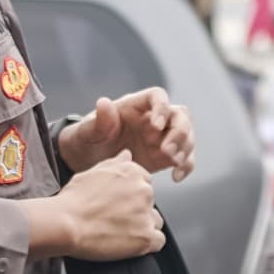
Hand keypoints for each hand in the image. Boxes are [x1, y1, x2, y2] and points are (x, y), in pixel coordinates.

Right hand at [54, 153, 163, 261]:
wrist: (64, 224)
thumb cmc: (72, 201)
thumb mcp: (92, 172)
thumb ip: (115, 163)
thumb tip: (127, 154)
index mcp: (133, 173)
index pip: (145, 183)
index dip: (131, 196)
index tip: (119, 204)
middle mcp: (144, 190)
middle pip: (150, 202)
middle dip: (137, 210)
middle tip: (115, 219)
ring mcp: (146, 214)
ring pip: (155, 221)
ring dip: (143, 227)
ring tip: (119, 232)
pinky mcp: (145, 237)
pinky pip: (158, 241)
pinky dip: (146, 244)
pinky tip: (129, 244)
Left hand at [61, 88, 195, 181]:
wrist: (88, 162)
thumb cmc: (87, 140)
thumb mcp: (87, 131)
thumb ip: (98, 121)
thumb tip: (104, 103)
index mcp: (136, 106)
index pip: (157, 96)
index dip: (162, 107)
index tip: (155, 126)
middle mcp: (154, 118)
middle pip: (179, 115)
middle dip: (179, 132)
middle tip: (166, 151)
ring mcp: (161, 137)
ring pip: (186, 135)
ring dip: (185, 148)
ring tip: (173, 164)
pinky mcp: (165, 156)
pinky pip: (184, 157)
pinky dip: (186, 165)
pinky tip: (176, 177)